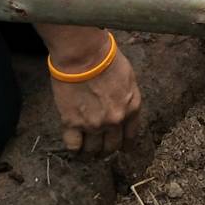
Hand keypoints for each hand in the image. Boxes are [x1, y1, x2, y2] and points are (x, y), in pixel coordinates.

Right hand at [48, 39, 141, 157]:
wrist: (84, 54)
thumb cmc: (106, 58)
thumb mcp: (129, 77)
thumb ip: (128, 97)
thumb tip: (122, 106)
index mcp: (132, 108)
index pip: (131, 136)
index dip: (125, 144)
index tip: (121, 147)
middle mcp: (115, 120)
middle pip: (112, 146)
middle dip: (107, 149)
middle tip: (101, 148)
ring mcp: (94, 124)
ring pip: (93, 149)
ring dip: (90, 150)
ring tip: (86, 149)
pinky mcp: (73, 123)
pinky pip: (74, 146)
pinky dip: (74, 148)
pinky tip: (73, 143)